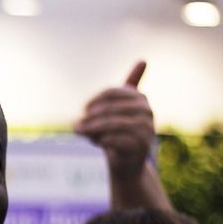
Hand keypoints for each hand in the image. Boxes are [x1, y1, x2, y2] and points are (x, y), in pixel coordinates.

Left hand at [74, 61, 154, 178]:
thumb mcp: (118, 109)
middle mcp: (147, 112)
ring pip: (111, 124)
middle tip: (75, 124)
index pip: (112, 92)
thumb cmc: (119, 133)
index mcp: (141, 98)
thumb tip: (144, 59)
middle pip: (110, 108)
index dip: (94, 101)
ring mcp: (146, 129)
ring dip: (91, 129)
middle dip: (90, 117)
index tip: (84, 110)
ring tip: (80, 132)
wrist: (127, 164)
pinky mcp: (140, 146)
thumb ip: (126, 89)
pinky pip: (113, 139)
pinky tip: (97, 142)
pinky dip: (100, 140)